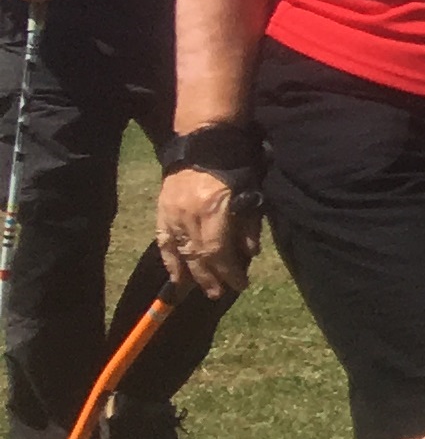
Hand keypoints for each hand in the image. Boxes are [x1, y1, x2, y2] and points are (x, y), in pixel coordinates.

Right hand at [155, 167, 254, 299]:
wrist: (202, 144)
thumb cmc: (232, 167)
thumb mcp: (250, 193)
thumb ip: (248, 225)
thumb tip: (248, 254)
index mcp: (211, 210)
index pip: (218, 250)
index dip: (228, 271)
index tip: (240, 285)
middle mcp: (188, 216)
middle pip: (198, 255)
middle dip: (210, 278)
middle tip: (219, 294)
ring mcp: (171, 214)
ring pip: (179, 251)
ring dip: (190, 273)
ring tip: (199, 290)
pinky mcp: (161, 211)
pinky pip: (163, 241)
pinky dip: (169, 260)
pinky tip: (175, 276)